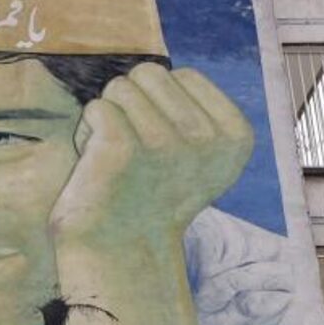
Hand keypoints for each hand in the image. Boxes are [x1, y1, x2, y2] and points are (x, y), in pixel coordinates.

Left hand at [50, 64, 251, 251]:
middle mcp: (206, 139)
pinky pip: (97, 108)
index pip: (184, 75)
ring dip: (109, 118)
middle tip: (132, 151)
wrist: (119, 251)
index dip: (161, 104)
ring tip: (115, 158)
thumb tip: (163, 74)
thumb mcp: (198, 153)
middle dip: (132, 105)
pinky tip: (97, 164)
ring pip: (120, 87)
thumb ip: (193, 109)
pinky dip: (88, 132)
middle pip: (150, 73)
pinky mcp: (124, 148)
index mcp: (236, 136)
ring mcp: (165, 143)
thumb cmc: (150, 196)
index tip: (160, 148)